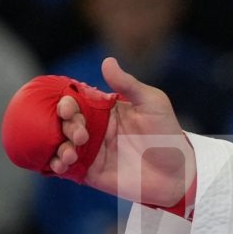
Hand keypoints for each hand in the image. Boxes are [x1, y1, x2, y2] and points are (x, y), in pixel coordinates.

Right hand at [46, 57, 194, 206]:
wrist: (176, 173)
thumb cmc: (167, 134)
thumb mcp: (152, 103)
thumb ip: (128, 84)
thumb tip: (107, 61)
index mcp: (105, 108)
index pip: (77, 100)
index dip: (67, 102)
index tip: (69, 108)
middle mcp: (94, 127)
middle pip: (64, 121)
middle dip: (65, 125)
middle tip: (81, 134)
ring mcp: (90, 150)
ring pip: (60, 143)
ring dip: (58, 145)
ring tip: (71, 153)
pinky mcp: (89, 171)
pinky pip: (64, 167)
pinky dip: (56, 164)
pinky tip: (62, 165)